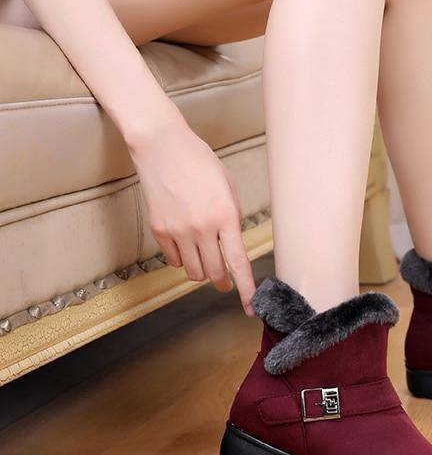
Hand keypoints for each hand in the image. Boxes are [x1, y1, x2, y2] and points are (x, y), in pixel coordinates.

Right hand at [127, 113, 255, 315]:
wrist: (162, 147)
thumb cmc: (199, 162)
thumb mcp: (227, 186)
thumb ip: (232, 216)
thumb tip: (232, 243)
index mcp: (226, 215)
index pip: (238, 261)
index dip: (246, 288)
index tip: (250, 307)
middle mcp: (202, 227)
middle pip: (215, 272)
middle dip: (223, 281)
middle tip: (225, 282)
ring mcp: (178, 230)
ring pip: (193, 271)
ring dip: (203, 271)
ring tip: (206, 258)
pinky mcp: (159, 230)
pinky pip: (173, 260)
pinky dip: (182, 259)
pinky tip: (186, 246)